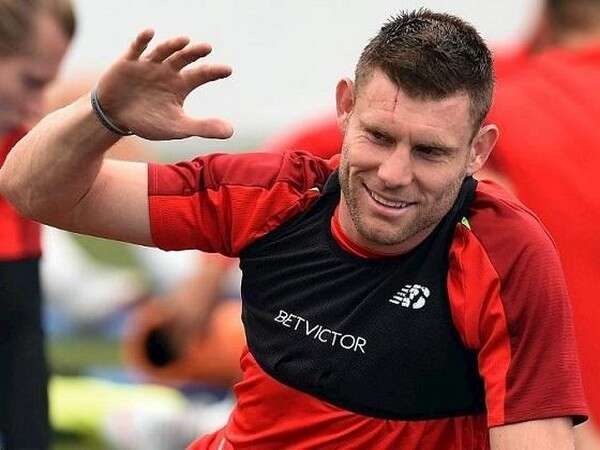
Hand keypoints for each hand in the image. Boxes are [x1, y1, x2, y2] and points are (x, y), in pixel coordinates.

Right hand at [95, 30, 232, 139]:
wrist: (115, 117)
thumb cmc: (149, 121)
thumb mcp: (177, 127)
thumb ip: (203, 128)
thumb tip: (230, 132)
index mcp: (181, 85)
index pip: (201, 75)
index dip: (214, 72)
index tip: (228, 70)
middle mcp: (167, 71)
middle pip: (184, 58)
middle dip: (194, 53)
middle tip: (207, 48)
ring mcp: (148, 65)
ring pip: (163, 51)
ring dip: (172, 45)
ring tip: (184, 41)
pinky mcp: (128, 62)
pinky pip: (136, 48)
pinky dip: (142, 40)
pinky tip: (150, 33)